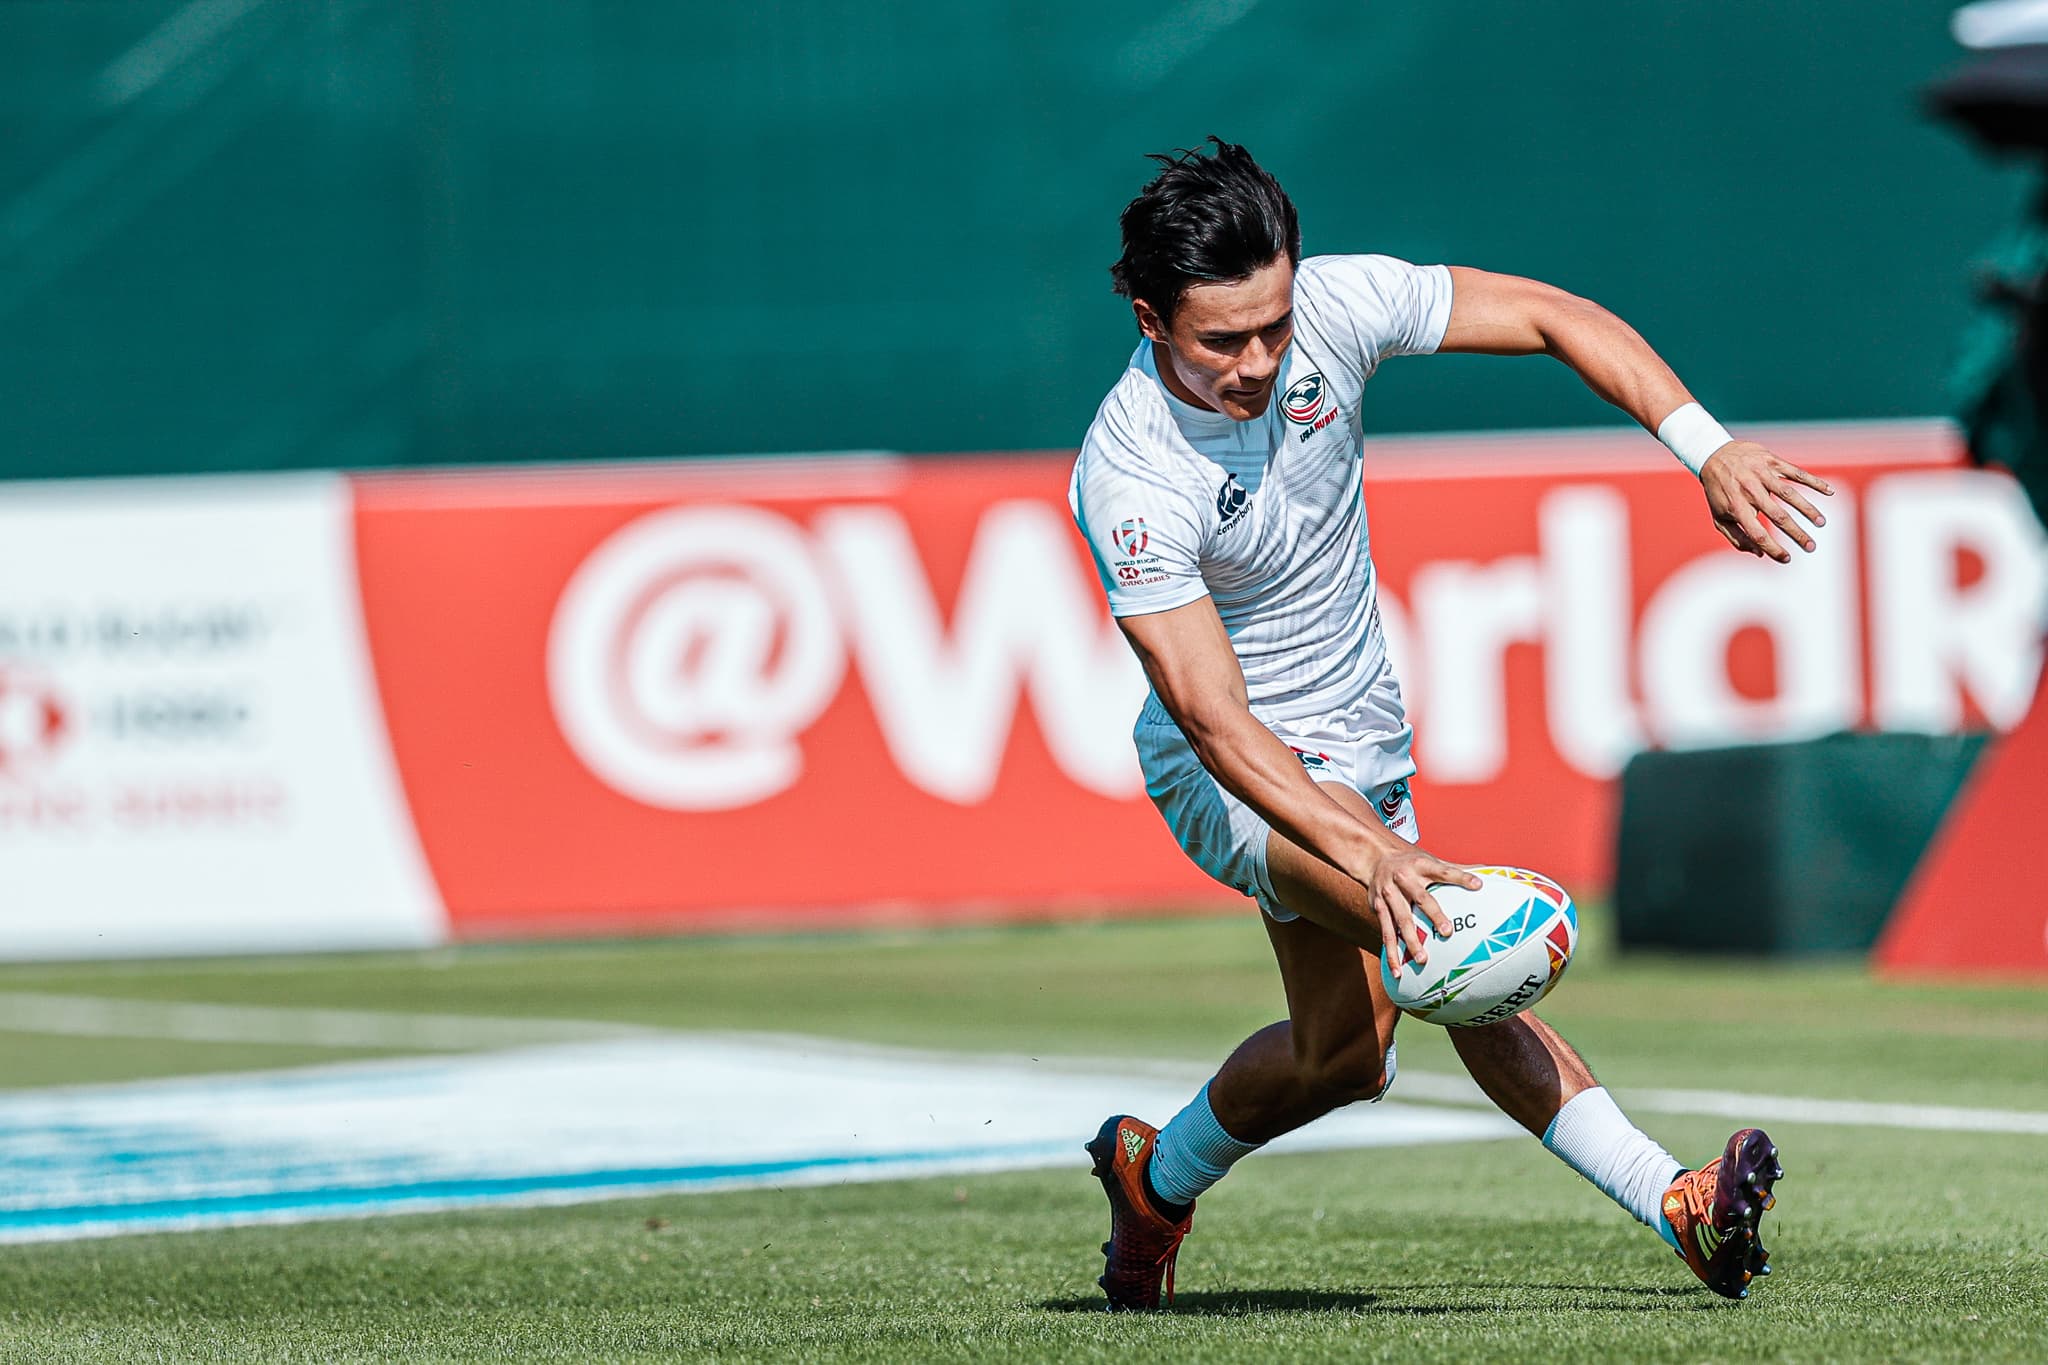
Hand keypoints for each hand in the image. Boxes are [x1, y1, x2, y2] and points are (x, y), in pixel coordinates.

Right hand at [1355, 845, 1480, 976]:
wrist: (1374, 857)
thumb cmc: (1410, 861)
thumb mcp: (1430, 859)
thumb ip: (1454, 868)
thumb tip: (1484, 870)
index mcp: (1421, 865)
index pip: (1444, 871)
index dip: (1461, 877)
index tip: (1478, 885)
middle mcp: (1404, 879)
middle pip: (1421, 898)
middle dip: (1434, 915)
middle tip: (1448, 932)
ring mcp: (1389, 895)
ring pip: (1401, 920)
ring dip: (1411, 940)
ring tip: (1422, 959)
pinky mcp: (1378, 908)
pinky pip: (1386, 933)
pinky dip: (1391, 953)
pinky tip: (1398, 970)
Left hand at [1699, 441, 1833, 563]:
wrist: (1714, 455)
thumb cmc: (1719, 492)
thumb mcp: (1719, 517)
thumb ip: (1737, 537)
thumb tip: (1759, 553)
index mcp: (1737, 508)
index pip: (1757, 533)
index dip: (1772, 548)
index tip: (1787, 558)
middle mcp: (1750, 491)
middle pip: (1778, 516)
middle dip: (1797, 533)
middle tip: (1811, 547)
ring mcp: (1762, 475)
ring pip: (1790, 494)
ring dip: (1808, 509)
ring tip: (1821, 523)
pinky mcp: (1772, 461)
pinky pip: (1796, 472)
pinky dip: (1814, 482)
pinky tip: (1829, 492)